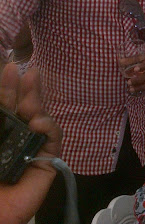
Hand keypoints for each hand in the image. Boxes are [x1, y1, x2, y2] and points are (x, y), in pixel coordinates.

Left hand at [0, 64, 61, 223]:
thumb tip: (3, 105)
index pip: (3, 107)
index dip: (7, 88)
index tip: (10, 68)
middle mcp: (12, 140)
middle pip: (23, 108)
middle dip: (25, 88)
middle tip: (27, 71)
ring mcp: (31, 150)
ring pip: (40, 119)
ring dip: (37, 104)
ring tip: (31, 95)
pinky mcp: (47, 162)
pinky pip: (53, 140)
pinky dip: (49, 127)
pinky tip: (39, 122)